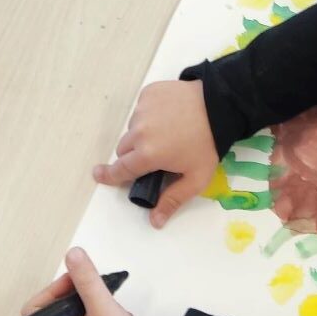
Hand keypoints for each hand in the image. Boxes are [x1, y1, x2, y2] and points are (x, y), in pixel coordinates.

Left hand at [24, 248, 164, 315]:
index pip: (36, 310)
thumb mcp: (103, 308)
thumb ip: (86, 279)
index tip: (76, 282)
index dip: (54, 290)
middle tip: (96, 292)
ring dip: (90, 309)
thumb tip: (72, 255)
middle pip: (55, 314)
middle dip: (77, 298)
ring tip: (110, 309)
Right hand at [93, 78, 217, 227]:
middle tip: (155, 156)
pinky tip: (168, 116)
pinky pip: (141, 109)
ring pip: (132, 129)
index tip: (97, 174)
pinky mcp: (148, 93)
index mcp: (147, 154)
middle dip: (134, 156)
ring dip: (142, 135)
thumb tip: (155, 222)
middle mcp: (139, 132)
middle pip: (124, 149)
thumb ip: (172, 200)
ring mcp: (142, 110)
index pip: (120, 169)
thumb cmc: (207, 144)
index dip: (108, 175)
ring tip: (166, 133)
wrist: (219, 105)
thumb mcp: (195, 178)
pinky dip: (149, 115)